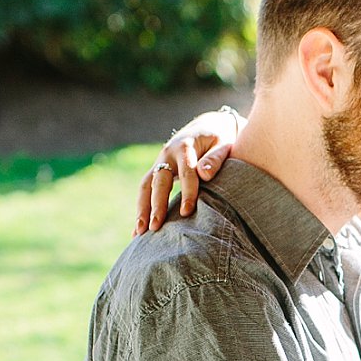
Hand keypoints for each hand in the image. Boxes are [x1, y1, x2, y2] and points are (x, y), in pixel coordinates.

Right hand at [135, 109, 244, 234]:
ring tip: (139, 233)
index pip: (186, 172)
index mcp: (185, 146)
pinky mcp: (156, 173)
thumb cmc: (219, 139)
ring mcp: (159, 164)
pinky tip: (137, 231)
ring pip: (145, 186)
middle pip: (159, 181)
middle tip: (155, 226)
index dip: (187, 193)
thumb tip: (204, 175)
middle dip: (156, 204)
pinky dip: (141, 210)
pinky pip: (145, 192)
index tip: (186, 213)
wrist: (206, 127)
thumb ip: (215, 158)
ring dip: (142, 209)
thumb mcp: (223, 143)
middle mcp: (167, 155)